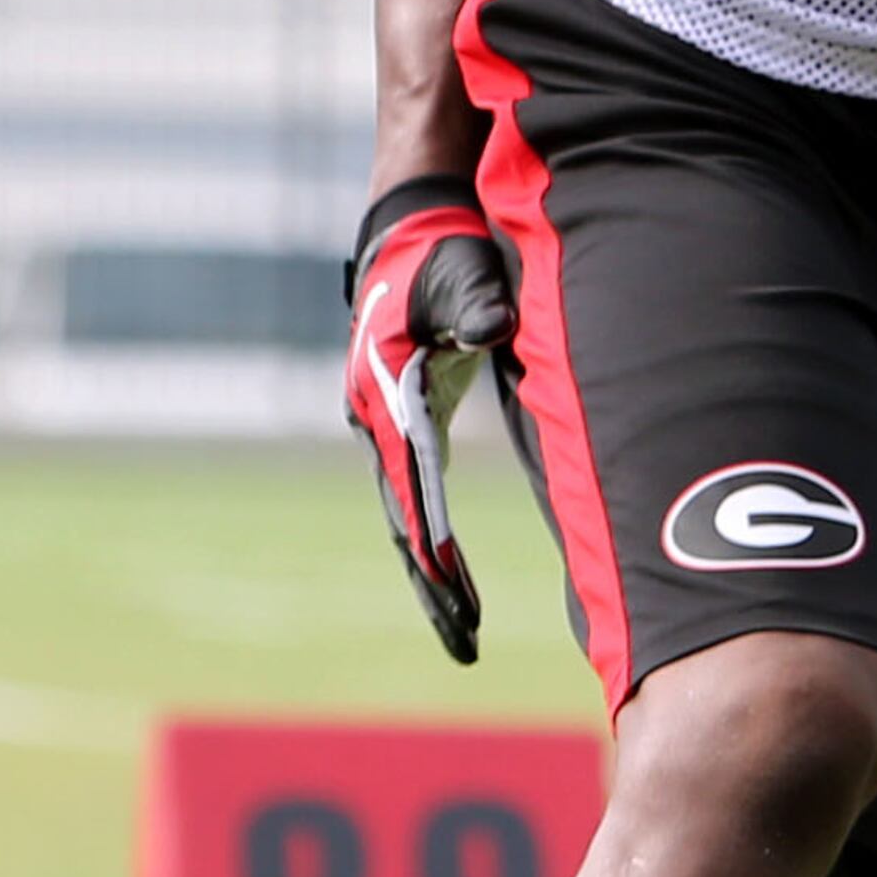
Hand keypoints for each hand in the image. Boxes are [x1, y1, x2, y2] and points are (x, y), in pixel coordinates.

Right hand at [344, 179, 519, 662]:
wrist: (414, 234)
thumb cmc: (440, 255)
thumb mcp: (459, 274)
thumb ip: (476, 303)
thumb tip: (494, 329)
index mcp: (389, 397)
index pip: (413, 482)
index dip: (433, 536)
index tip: (451, 586)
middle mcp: (381, 423)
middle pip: (405, 518)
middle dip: (433, 582)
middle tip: (466, 642)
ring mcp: (390, 429)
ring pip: (409, 517)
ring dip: (433, 572)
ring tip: (463, 631)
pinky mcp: (409, 426)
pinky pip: (420, 496)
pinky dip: (435, 538)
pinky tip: (453, 574)